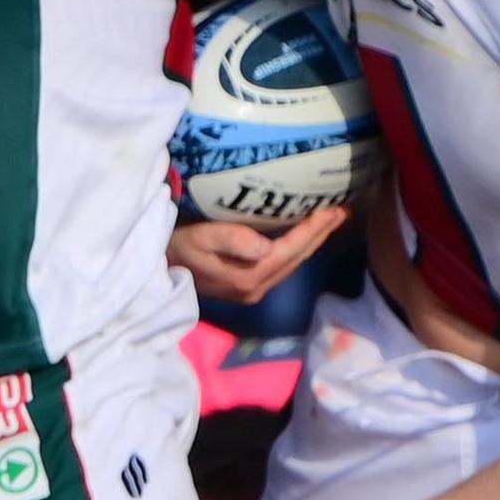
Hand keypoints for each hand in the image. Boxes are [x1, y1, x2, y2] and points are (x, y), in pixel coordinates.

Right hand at [170, 204, 345, 302]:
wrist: (155, 268)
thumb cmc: (174, 247)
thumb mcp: (198, 239)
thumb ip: (231, 240)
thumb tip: (266, 246)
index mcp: (249, 276)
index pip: (290, 249)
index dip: (314, 229)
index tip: (334, 209)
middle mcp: (256, 287)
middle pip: (297, 258)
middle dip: (320, 235)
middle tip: (343, 211)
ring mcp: (252, 290)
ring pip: (292, 264)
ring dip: (312, 242)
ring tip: (329, 221)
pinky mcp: (247, 288)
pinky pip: (282, 266)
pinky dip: (297, 249)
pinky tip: (302, 237)